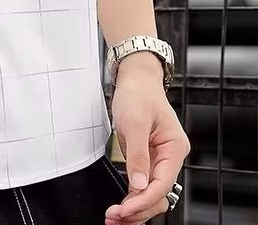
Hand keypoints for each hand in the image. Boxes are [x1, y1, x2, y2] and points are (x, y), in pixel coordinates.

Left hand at [105, 52, 189, 224]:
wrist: (135, 78)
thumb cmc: (138, 94)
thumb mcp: (134, 122)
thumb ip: (137, 155)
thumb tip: (138, 185)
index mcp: (174, 148)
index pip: (161, 184)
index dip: (142, 200)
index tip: (123, 210)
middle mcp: (170, 157)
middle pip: (158, 194)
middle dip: (138, 210)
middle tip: (115, 219)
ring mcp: (159, 159)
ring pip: (151, 193)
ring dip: (135, 208)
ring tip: (115, 218)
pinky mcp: (147, 159)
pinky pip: (143, 185)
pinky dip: (133, 198)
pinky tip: (121, 207)